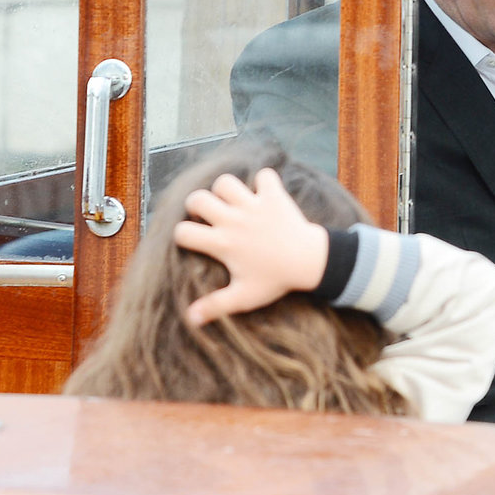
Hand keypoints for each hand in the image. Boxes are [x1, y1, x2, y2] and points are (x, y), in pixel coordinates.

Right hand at [176, 168, 328, 326]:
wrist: (311, 262)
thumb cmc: (276, 280)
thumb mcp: (244, 297)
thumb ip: (215, 306)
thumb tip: (190, 319)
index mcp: (223, 243)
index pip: (183, 232)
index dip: (182, 236)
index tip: (193, 241)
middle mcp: (234, 220)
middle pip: (197, 198)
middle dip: (195, 205)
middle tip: (207, 215)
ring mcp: (254, 205)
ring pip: (225, 182)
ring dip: (225, 190)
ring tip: (231, 202)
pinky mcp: (274, 196)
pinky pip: (264, 175)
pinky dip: (263, 181)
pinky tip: (263, 194)